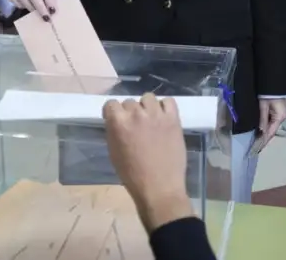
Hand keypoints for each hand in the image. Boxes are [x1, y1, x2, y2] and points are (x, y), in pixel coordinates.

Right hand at [103, 94, 192, 232]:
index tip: (117, 120)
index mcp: (118, 123)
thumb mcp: (114, 152)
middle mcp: (136, 114)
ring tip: (151, 121)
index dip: (113, 112)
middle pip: (130, 102)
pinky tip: (164, 118)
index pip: (111, 103)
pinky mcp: (173, 119)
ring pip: (148, 98)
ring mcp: (156, 114)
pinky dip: (165, 107)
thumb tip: (117, 121)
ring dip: (147, 107)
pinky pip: (169, 101)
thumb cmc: (132, 175)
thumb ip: (114, 131)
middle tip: (136, 126)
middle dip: (130, 112)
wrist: (159, 188)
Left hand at [257, 98, 285, 148]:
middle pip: (273, 130)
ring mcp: (282, 115)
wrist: (273, 83)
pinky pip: (273, 122)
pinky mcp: (279, 112)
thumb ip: (263, 119)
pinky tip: (262, 130)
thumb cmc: (267, 94)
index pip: (271, 131)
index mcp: (280, 117)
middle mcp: (283, 117)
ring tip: (258, 140)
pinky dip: (268, 126)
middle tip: (257, 146)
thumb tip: (261, 131)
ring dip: (266, 132)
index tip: (259, 147)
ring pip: (273, 126)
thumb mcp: (263, 106)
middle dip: (265, 137)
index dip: (265, 139)